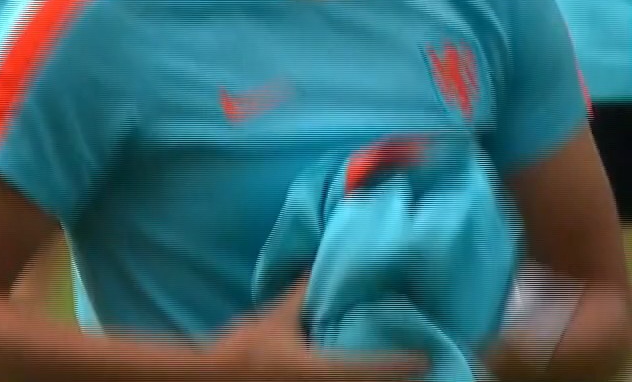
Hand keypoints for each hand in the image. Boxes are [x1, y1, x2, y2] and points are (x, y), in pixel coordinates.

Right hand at [207, 281, 426, 381]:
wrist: (213, 377)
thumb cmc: (245, 350)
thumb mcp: (273, 320)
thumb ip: (299, 296)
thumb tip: (317, 268)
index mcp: (320, 372)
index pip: (369, 371)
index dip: (400, 365)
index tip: (425, 359)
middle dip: (394, 379)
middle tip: (422, 369)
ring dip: (373, 380)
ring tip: (399, 374)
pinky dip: (354, 380)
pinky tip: (359, 375)